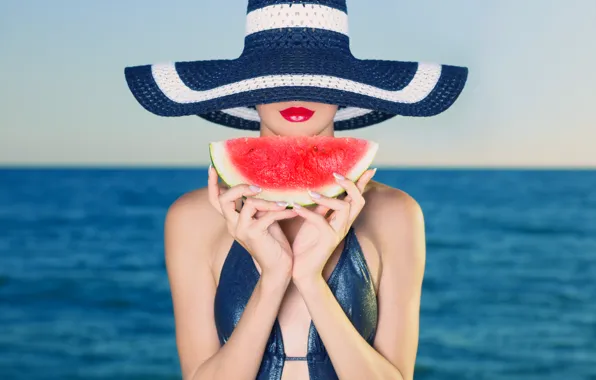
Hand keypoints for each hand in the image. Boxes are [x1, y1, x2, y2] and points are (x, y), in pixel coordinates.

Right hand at [208, 166, 296, 278]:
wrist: (278, 268)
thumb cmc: (273, 243)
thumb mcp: (263, 219)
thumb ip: (259, 205)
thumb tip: (263, 185)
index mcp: (232, 220)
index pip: (216, 200)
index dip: (211, 184)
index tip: (212, 167)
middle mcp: (232, 224)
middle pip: (224, 199)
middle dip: (239, 187)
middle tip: (257, 186)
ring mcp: (241, 230)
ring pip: (248, 204)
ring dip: (268, 200)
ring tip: (284, 201)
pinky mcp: (254, 234)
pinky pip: (267, 215)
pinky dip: (281, 211)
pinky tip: (292, 210)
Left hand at [290, 169, 375, 285]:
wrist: (302, 270)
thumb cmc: (307, 245)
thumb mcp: (314, 221)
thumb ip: (320, 206)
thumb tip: (318, 187)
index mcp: (342, 219)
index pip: (356, 198)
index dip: (363, 183)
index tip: (368, 168)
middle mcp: (344, 225)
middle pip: (358, 201)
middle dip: (351, 186)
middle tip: (337, 175)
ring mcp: (337, 233)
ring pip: (344, 208)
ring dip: (328, 197)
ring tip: (310, 193)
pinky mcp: (327, 240)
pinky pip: (321, 221)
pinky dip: (308, 212)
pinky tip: (295, 207)